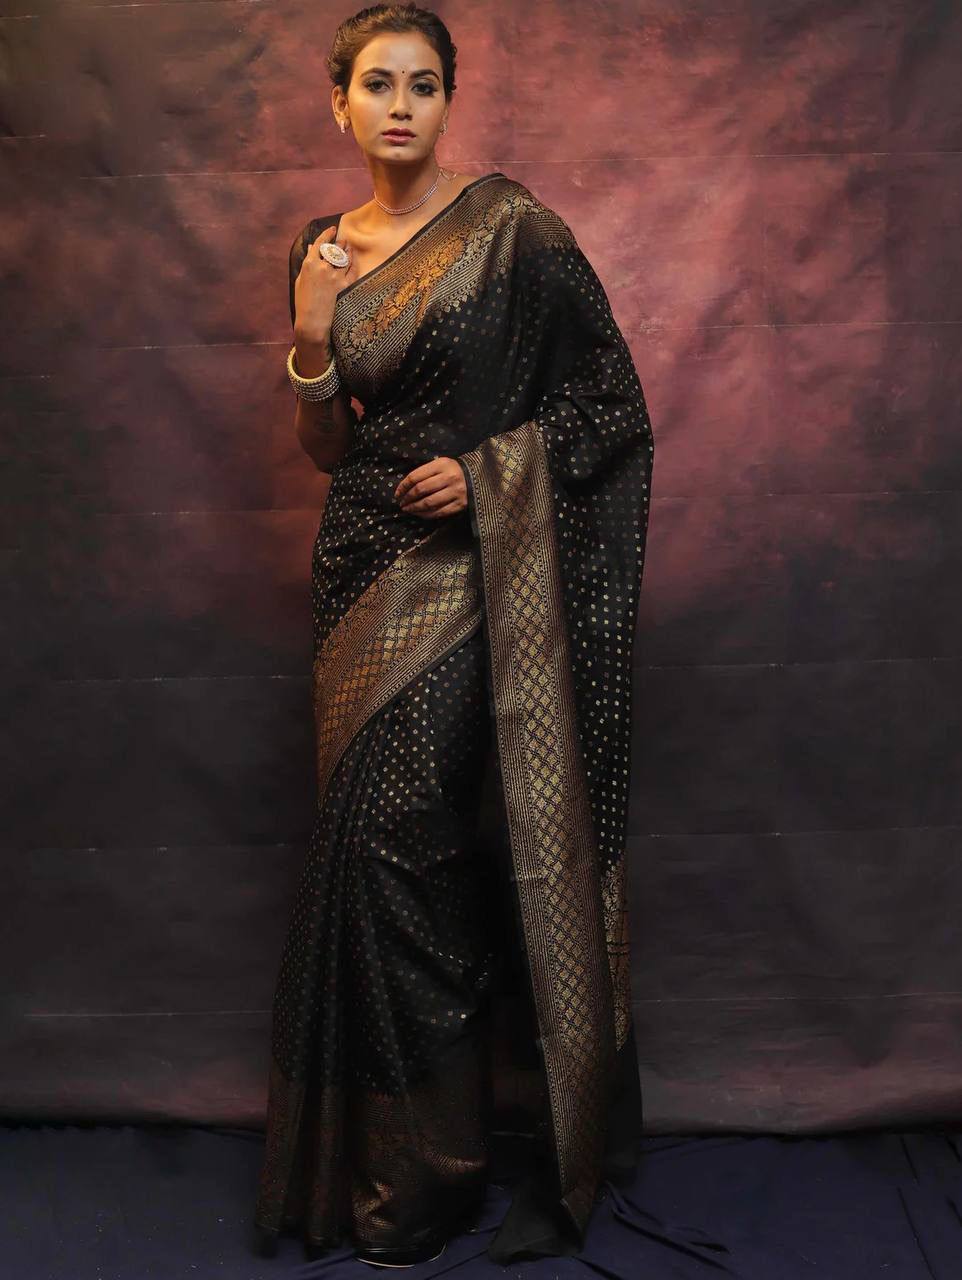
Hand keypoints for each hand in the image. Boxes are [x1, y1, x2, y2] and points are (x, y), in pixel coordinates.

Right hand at [292, 224, 359, 341]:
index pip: (319, 243)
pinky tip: (354, 260)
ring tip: (350, 247)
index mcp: (309, 264)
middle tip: (344, 239)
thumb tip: (311, 247)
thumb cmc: (303, 301)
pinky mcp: (342, 285)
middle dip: (340, 242)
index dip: (327, 234)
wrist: (311, 320)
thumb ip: (307, 262)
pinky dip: (353, 264)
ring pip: (344, 258)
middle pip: (334, 249)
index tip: (332, 229)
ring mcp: (333, 276)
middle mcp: (322, 267)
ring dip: (348, 251)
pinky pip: (351, 271)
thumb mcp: (301, 279)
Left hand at [395, 456, 467, 518]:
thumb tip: (405, 488)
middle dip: (407, 498)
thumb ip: (425, 473)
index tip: (397, 494)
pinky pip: (439, 512)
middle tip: (401, 503)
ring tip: (408, 510)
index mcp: (442, 464)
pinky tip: (419, 514)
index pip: (416, 476)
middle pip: (421, 490)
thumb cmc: (453, 471)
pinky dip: (426, 515)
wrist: (477, 477)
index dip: (403, 486)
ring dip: (414, 508)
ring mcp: (456, 492)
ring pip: (428, 503)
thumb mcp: (441, 464)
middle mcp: (450, 478)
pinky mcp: (460, 505)